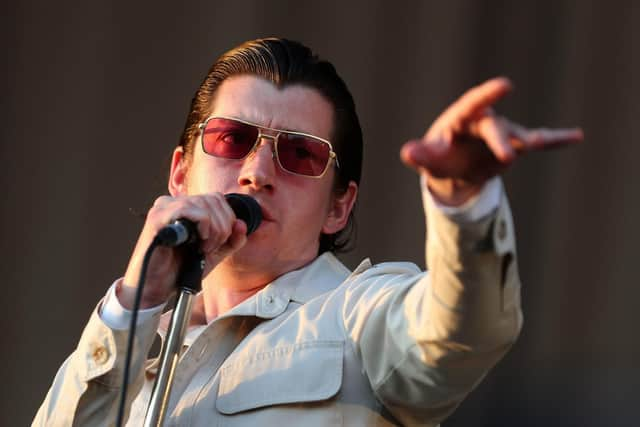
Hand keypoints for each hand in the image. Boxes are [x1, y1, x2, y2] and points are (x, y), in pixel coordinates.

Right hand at [119, 193, 247, 308]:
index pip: (217, 198)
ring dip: (213, 230)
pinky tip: (197, 243)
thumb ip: (231, 240)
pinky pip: (188, 209)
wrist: (158, 288)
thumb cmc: (180, 269)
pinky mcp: (157, 218)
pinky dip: (202, 226)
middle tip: (211, 248)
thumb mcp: (214, 254)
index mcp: (186, 206)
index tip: (220, 243)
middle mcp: (173, 202)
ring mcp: (164, 208)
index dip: (227, 220)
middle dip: (223, 227)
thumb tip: (242, 224)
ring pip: (204, 204)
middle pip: (214, 199)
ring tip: (203, 249)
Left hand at [400, 77, 583, 205]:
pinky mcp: (515, 145)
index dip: (487, 96)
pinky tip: (576, 136)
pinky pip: (538, 142)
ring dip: (531, 140)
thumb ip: (419, 155)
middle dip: (501, 141)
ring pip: (517, 136)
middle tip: (508, 157)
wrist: (455, 166)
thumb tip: (407, 152)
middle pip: (495, 128)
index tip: (504, 85)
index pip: (472, 104)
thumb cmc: (439, 156)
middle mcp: (484, 121)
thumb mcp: (429, 158)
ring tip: (543, 142)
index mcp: (461, 118)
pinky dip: (556, 139)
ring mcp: (502, 133)